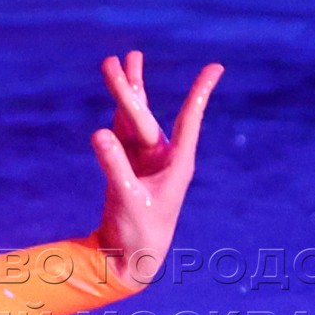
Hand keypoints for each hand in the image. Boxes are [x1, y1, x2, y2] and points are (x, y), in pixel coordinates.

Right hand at [91, 50, 222, 286]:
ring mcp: (146, 158)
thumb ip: (114, 166)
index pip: (189, 121)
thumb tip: (99, 133)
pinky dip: (119, 110)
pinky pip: (123, 130)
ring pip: (134, 117)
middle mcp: (163, 156)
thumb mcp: (126, 199)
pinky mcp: (129, 164)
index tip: (215, 67)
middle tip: (119, 57)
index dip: (200, 93)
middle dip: (131, 89)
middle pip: (144, 116)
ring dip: (127, 91)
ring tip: (121, 59)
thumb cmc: (138, 232)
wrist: (131, 256)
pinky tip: (122, 87)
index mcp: (177, 164)